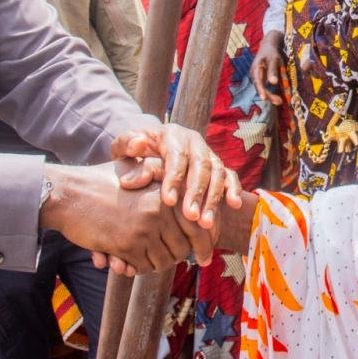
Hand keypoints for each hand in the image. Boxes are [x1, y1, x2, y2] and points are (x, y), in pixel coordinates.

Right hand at [39, 162, 195, 275]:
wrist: (69, 194)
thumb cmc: (103, 181)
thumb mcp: (138, 169)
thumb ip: (165, 180)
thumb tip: (193, 208)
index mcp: (167, 194)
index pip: (199, 227)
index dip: (205, 245)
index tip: (205, 258)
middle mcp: (160, 212)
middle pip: (183, 249)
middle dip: (178, 257)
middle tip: (170, 259)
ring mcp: (143, 230)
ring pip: (164, 262)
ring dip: (157, 264)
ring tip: (146, 258)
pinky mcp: (126, 246)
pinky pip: (143, 267)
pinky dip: (138, 269)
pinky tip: (128, 263)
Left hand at [108, 125, 240, 260]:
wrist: (149, 152)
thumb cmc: (134, 154)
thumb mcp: (124, 147)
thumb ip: (125, 145)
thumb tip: (137, 145)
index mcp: (172, 135)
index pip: (177, 156)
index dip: (175, 178)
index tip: (168, 201)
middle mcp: (195, 142)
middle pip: (201, 165)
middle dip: (197, 192)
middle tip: (191, 216)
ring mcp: (208, 155)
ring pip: (218, 173)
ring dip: (214, 198)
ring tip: (206, 223)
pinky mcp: (218, 167)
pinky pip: (230, 176)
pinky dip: (234, 189)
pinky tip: (234, 205)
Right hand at [251, 30, 284, 104]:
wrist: (268, 48)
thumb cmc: (272, 53)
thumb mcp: (275, 60)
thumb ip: (273, 71)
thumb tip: (273, 83)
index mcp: (256, 68)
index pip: (257, 81)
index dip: (261, 90)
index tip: (265, 98)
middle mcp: (254, 74)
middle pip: (259, 87)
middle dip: (268, 96)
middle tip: (279, 102)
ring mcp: (256, 77)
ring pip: (262, 89)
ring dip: (270, 96)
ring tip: (280, 101)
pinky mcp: (260, 79)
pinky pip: (264, 88)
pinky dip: (270, 93)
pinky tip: (278, 97)